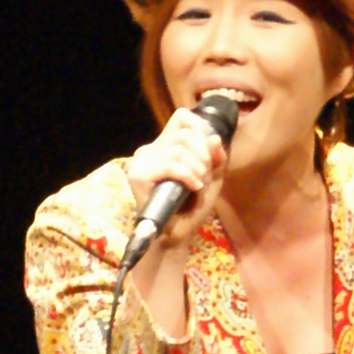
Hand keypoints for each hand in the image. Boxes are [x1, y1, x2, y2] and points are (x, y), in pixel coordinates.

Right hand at [123, 106, 229, 252]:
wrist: (174, 236)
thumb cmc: (190, 207)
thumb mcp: (210, 178)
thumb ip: (215, 158)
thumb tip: (214, 137)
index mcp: (165, 146)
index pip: (182, 117)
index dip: (200, 129)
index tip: (209, 153)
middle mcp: (150, 150)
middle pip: (184, 134)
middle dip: (202, 154)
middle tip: (205, 174)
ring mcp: (141, 162)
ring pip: (177, 149)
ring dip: (196, 167)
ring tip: (200, 183)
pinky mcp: (138, 175)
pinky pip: (169, 165)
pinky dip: (187, 175)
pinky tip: (194, 187)